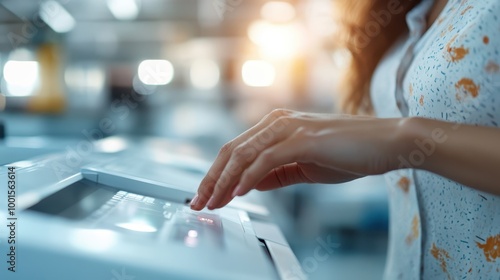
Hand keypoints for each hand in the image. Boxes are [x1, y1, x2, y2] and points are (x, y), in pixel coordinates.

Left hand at [190, 109, 405, 209]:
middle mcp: (278, 122)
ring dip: (224, 181)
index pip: (237, 149)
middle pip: (232, 150)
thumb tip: (250, 183)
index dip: (218, 174)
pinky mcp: (304, 139)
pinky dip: (249, 176)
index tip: (208, 195)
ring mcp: (290, 128)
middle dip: (211, 179)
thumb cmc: (351, 153)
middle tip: (199, 202)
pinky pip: (267, 159)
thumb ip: (277, 173)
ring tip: (213, 202)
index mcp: (277, 126)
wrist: (386, 143)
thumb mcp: (306, 167)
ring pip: (244, 154)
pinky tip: (239, 192)